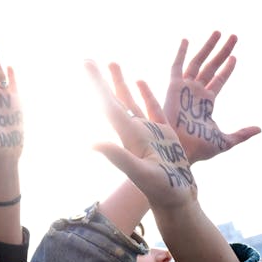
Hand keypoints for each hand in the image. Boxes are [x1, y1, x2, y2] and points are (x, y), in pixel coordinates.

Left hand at [88, 60, 196, 210]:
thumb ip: (118, 157)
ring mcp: (148, 132)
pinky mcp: (163, 134)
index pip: (108, 104)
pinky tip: (140, 81)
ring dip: (120, 83)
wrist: (176, 200)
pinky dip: (145, 94)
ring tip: (112, 63)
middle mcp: (134, 131)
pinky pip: (152, 108)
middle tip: (88, 60)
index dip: (97, 84)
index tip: (86, 65)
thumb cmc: (161, 189)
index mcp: (128, 135)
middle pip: (114, 99)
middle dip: (102, 79)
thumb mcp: (139, 173)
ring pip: (131, 101)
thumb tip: (91, 142)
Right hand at [163, 32, 259, 162]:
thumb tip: (260, 129)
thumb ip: (242, 134)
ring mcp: (185, 89)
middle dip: (222, 51)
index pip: (219, 80)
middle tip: (234, 36)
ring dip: (209, 47)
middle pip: (212, 66)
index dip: (227, 69)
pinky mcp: (174, 88)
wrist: (180, 150)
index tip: (235, 57)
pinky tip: (186, 40)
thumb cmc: (198, 148)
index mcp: (206, 103)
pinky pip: (177, 67)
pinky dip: (180, 54)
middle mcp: (196, 93)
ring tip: (219, 32)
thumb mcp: (225, 141)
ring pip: (198, 62)